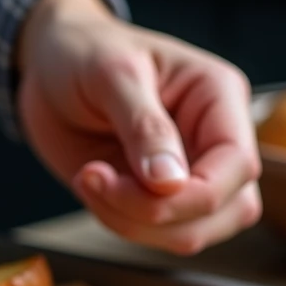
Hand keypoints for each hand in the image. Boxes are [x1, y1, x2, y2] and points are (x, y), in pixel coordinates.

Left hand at [16, 0, 261, 254]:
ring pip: (192, 231)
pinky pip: (154, 233)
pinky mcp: (155, 196)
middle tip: (96, 181)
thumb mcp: (112, 75)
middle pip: (224, 209)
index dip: (193, 194)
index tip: (129, 185)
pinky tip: (90, 185)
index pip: (237, 165)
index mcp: (219, 97)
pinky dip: (119, 222)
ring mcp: (187, 172)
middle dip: (157, 215)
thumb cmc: (84, 52)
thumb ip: (144, 127)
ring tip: (89, 180)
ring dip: (134, 224)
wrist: (48, 65)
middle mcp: (213, 139)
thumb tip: (171, 183)